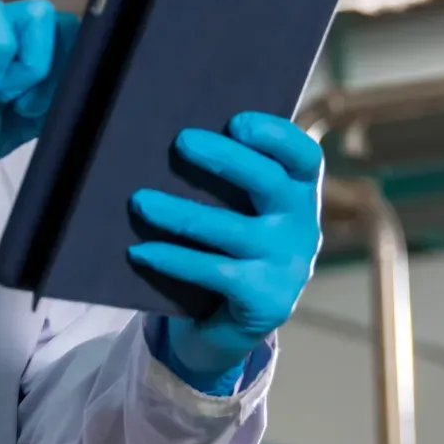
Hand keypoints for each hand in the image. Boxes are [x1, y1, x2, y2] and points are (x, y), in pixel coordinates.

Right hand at [0, 0, 74, 195]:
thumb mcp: (2, 134)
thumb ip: (40, 115)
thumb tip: (83, 101)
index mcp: (19, 68)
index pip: (71, 46)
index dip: (78, 71)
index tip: (57, 110)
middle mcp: (6, 44)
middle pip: (66, 25)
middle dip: (63, 68)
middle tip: (28, 108)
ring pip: (40, 14)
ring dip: (34, 61)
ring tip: (6, 98)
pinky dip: (3, 56)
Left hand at [129, 113, 323, 388]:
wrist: (237, 322)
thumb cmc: (231, 245)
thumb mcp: (243, 210)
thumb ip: (230, 178)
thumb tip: (176, 142)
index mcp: (301, 193)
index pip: (303, 156)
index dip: (276, 135)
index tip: (236, 121)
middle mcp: (302, 226)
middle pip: (268, 183)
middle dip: (225, 160)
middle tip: (182, 141)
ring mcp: (286, 265)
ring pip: (231, 230)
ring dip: (182, 213)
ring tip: (140, 201)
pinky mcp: (265, 300)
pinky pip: (213, 273)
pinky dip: (173, 259)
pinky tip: (140, 250)